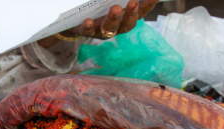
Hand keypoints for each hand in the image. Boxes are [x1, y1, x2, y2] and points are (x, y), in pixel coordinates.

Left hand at [38, 0, 159, 46]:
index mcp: (125, 17)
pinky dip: (88, 27)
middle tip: (133, 3)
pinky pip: (87, 31)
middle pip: (127, 24)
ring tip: (115, 9)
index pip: (140, 12)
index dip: (148, 5)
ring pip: (109, 28)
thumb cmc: (98, 7)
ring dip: (113, 19)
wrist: (75, 19)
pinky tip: (88, 21)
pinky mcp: (86, 31)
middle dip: (131, 14)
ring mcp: (101, 30)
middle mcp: (116, 26)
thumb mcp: (108, 2)